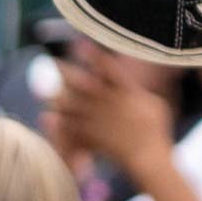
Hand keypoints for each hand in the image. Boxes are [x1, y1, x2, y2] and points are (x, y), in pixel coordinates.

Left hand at [45, 49, 174, 173]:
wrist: (148, 156)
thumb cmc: (156, 130)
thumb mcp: (154, 105)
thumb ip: (137, 92)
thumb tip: (127, 83)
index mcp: (126, 92)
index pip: (107, 69)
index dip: (92, 56)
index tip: (78, 43)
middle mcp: (109, 103)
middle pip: (84, 84)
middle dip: (68, 72)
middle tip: (53, 62)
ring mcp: (98, 120)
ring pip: (73, 105)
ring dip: (57, 96)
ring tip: (44, 89)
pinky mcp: (92, 137)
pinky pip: (72, 128)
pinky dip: (60, 123)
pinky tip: (48, 116)